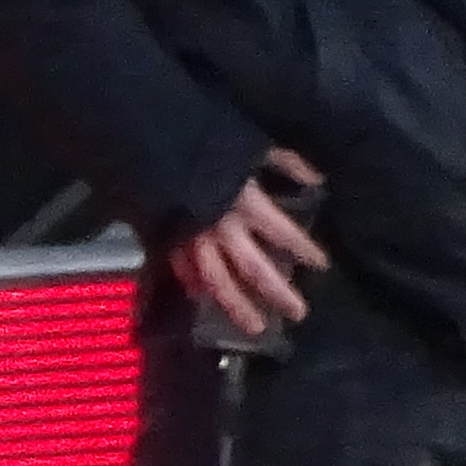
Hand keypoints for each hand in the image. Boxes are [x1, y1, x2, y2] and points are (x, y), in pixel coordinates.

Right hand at [165, 156, 325, 338]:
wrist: (144, 139)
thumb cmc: (201, 138)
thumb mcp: (250, 142)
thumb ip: (284, 162)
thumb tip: (316, 178)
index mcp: (245, 202)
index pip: (282, 233)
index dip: (304, 249)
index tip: (322, 264)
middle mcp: (221, 228)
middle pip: (254, 269)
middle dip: (278, 292)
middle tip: (299, 313)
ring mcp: (192, 238)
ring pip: (217, 282)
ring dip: (238, 307)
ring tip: (255, 327)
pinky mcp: (166, 240)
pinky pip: (182, 270)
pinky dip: (194, 286)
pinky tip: (203, 298)